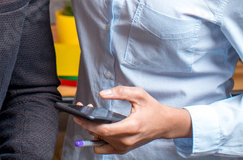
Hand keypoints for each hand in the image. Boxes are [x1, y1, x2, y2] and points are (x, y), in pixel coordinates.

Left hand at [72, 88, 191, 154]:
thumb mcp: (139, 94)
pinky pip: (104, 148)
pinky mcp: (123, 149)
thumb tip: (102, 94)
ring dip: (92, 132)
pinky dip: (99, 139)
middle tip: (85, 110)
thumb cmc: (152, 109)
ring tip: (94, 119)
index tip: (78, 115)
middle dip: (87, 123)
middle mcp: (127, 140)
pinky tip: (100, 127)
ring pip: (99, 143)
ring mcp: (125, 147)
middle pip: (99, 136)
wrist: (165, 124)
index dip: (88, 123)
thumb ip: (120, 92)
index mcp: (131, 127)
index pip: (104, 130)